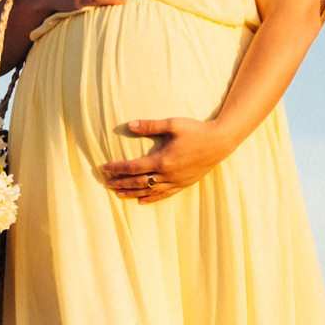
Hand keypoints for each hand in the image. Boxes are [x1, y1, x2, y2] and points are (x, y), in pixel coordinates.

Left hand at [101, 118, 233, 203]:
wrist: (220, 142)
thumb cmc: (196, 130)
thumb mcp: (173, 124)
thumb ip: (150, 125)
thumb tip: (129, 125)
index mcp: (162, 160)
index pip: (133, 167)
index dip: (117, 168)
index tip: (104, 168)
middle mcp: (168, 174)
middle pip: (138, 181)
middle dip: (121, 182)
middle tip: (107, 183)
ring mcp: (176, 181)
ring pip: (149, 191)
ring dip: (132, 193)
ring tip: (118, 194)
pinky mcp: (184, 184)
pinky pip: (164, 194)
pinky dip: (151, 198)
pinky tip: (142, 201)